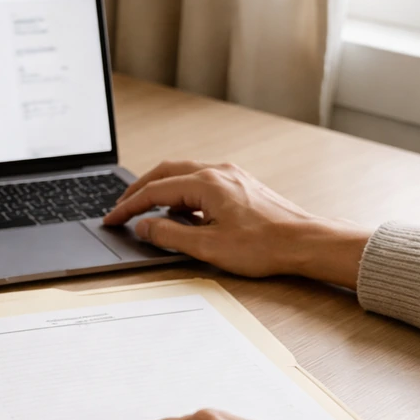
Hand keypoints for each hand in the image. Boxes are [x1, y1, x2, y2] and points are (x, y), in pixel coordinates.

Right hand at [104, 161, 372, 289]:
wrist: (306, 242)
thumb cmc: (265, 246)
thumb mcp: (208, 247)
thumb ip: (170, 235)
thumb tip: (145, 227)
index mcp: (206, 183)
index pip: (154, 190)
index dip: (129, 206)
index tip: (112, 219)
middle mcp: (217, 172)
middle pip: (165, 173)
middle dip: (139, 190)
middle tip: (121, 208)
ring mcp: (231, 176)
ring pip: (183, 175)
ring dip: (160, 189)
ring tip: (145, 210)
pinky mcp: (240, 185)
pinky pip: (200, 181)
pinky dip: (180, 192)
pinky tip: (179, 211)